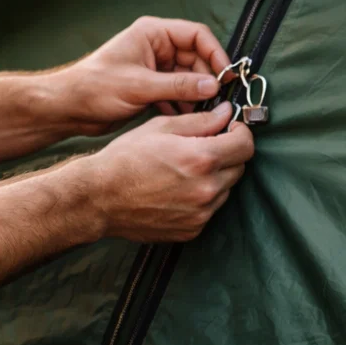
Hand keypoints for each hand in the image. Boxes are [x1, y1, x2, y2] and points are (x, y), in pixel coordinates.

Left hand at [60, 16, 234, 131]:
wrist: (69, 109)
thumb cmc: (95, 88)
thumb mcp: (139, 86)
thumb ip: (178, 86)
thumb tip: (213, 87)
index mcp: (153, 34)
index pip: (196, 35)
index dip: (215, 54)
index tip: (227, 76)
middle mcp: (157, 48)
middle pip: (196, 59)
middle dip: (207, 80)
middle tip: (219, 102)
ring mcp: (155, 68)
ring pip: (189, 79)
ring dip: (197, 96)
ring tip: (204, 115)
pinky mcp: (151, 87)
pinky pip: (178, 93)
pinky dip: (184, 105)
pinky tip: (185, 120)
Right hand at [83, 104, 255, 242]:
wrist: (100, 198)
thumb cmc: (125, 159)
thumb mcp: (160, 127)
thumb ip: (200, 121)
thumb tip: (226, 114)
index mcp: (201, 159)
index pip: (245, 146)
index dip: (240, 133)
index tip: (231, 130)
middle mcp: (206, 189)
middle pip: (239, 168)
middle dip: (227, 154)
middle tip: (204, 147)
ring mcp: (201, 214)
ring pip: (225, 190)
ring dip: (215, 178)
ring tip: (185, 170)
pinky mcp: (192, 230)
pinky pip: (209, 210)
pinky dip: (202, 199)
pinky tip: (178, 190)